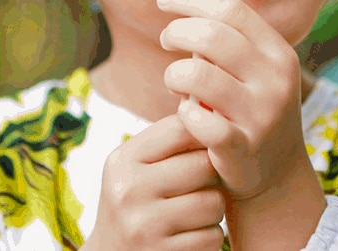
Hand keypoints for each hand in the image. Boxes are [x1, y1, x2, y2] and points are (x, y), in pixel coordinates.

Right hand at [83, 113, 224, 250]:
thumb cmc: (135, 201)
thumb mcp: (136, 166)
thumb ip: (170, 138)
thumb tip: (213, 102)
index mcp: (123, 160)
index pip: (183, 127)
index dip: (205, 135)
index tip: (206, 147)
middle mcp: (128, 190)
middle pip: (205, 165)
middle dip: (212, 175)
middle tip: (201, 184)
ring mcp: (144, 226)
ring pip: (214, 202)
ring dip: (214, 208)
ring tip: (195, 210)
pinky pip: (213, 236)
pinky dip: (210, 236)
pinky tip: (191, 234)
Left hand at [157, 0, 312, 201]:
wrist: (278, 175)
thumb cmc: (254, 111)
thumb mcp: (257, 71)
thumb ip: (230, 36)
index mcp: (278, 53)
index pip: (232, 10)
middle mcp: (275, 80)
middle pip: (212, 35)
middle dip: (177, 32)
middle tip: (166, 40)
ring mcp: (260, 115)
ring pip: (196, 75)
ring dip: (174, 75)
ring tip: (175, 83)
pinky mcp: (241, 148)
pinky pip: (197, 119)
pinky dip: (183, 113)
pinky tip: (186, 115)